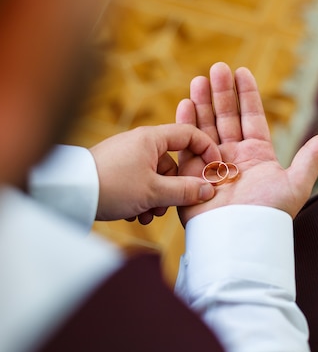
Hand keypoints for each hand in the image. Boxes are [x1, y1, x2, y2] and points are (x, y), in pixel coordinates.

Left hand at [90, 124, 220, 223]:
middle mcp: (139, 142)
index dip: (206, 152)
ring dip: (155, 199)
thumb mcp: (154, 192)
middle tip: (165, 208)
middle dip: (172, 190)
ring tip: (144, 216)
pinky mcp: (115, 168)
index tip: (213, 172)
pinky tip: (131, 215)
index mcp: (151, 138)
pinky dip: (140, 198)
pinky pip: (138, 181)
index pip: (189, 135)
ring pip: (154, 177)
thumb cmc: (113, 186)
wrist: (70, 192)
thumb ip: (185, 191)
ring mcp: (126, 155)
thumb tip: (209, 189)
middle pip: (171, 163)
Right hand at [176, 63, 317, 225]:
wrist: (240, 238)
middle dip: (221, 92)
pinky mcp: (191, 174)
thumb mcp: (297, 183)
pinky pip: (186, 144)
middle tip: (217, 67)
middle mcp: (233, 156)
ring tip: (200, 78)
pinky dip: (185, 123)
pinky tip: (185, 102)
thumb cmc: (269, 213)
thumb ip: (312, 157)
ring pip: (206, 125)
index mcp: (257, 155)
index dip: (247, 94)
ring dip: (202, 101)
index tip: (242, 71)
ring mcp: (211, 163)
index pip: (251, 117)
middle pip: (226, 116)